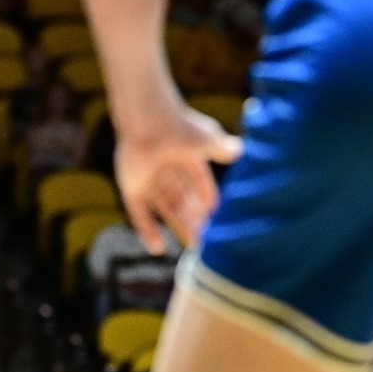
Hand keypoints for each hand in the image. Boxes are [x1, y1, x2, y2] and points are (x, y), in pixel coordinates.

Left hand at [113, 101, 239, 250]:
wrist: (148, 123)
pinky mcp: (131, 187)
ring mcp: (147, 178)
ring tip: (193, 244)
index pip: (198, 179)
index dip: (207, 195)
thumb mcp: (207, 140)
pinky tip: (158, 248)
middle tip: (207, 236)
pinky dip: (147, 229)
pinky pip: (139, 213)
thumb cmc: (179, 128)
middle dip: (194, 216)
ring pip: (165, 206)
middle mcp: (166, 167)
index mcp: (185, 154)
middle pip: (181, 197)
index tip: (217, 213)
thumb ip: (222, 148)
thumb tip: (241, 150)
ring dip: (178, 224)